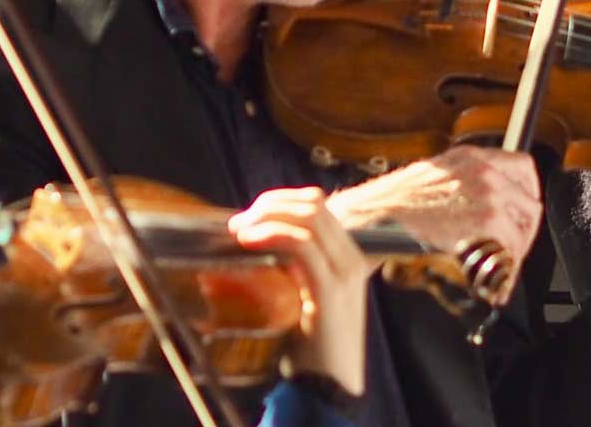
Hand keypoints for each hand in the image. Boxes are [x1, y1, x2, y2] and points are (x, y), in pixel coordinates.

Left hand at [231, 188, 369, 397]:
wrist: (329, 387)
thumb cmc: (310, 347)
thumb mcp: (303, 297)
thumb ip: (291, 270)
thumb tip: (252, 242)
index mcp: (348, 257)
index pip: (317, 206)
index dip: (278, 202)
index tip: (248, 219)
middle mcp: (351, 259)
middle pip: (313, 204)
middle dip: (269, 204)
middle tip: (239, 224)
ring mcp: (344, 273)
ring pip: (309, 216)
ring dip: (267, 216)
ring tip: (240, 231)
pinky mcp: (330, 291)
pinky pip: (302, 245)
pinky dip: (272, 234)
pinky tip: (249, 241)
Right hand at [329, 145, 541, 283]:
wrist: (367, 222)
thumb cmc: (387, 210)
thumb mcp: (429, 181)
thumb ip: (460, 188)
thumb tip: (481, 212)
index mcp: (469, 158)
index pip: (523, 169)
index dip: (524, 198)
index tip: (518, 218)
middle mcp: (482, 171)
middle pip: (529, 206)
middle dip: (520, 237)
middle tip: (507, 258)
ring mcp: (486, 195)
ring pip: (522, 233)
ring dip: (510, 260)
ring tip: (494, 278)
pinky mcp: (485, 222)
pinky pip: (509, 254)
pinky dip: (501, 277)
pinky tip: (486, 286)